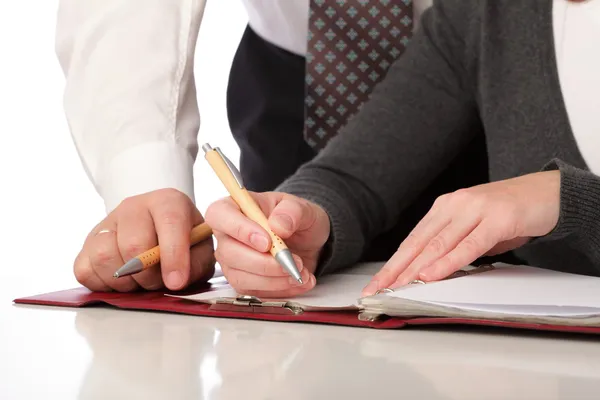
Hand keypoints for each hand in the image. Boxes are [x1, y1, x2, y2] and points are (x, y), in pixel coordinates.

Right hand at [74, 189, 214, 291]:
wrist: (159, 234)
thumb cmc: (184, 243)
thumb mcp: (200, 249)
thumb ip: (196, 262)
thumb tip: (175, 279)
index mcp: (168, 201)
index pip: (169, 222)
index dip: (173, 256)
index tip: (176, 282)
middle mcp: (134, 206)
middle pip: (133, 244)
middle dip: (148, 275)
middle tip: (158, 282)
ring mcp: (108, 222)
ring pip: (104, 256)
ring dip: (125, 281)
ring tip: (140, 281)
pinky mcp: (88, 243)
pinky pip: (84, 270)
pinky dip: (103, 284)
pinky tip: (122, 280)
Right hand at [205, 192, 330, 297]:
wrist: (307, 240)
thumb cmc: (296, 219)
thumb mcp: (302, 208)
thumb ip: (292, 211)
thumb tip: (278, 226)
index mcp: (235, 207)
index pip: (220, 215)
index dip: (239, 230)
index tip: (266, 241)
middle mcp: (227, 236)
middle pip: (229, 253)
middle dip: (263, 262)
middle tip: (292, 261)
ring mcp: (232, 261)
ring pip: (241, 277)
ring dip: (274, 279)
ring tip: (301, 271)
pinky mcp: (243, 281)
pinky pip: (255, 292)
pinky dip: (281, 289)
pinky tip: (300, 280)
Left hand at [362, 171, 560, 295]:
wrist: (548, 192)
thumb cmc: (508, 213)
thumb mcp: (474, 230)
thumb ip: (453, 247)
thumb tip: (429, 273)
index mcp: (444, 208)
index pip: (412, 241)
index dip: (392, 265)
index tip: (375, 285)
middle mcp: (453, 205)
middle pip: (417, 244)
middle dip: (394, 271)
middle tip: (375, 291)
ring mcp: (475, 210)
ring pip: (437, 245)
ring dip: (414, 270)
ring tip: (396, 288)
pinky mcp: (497, 219)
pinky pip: (468, 245)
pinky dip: (447, 262)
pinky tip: (431, 275)